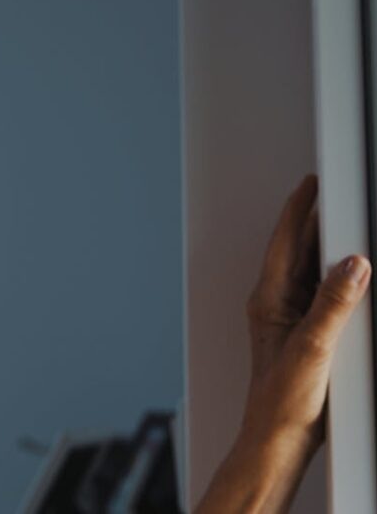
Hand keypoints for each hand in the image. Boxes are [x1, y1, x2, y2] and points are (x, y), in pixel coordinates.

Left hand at [197, 174, 371, 511]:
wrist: (278, 438)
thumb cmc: (280, 401)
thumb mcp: (313, 348)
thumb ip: (333, 305)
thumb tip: (352, 265)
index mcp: (268, 300)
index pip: (284, 242)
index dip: (299, 209)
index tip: (312, 183)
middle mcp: (276, 304)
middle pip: (298, 251)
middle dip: (317, 221)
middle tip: (338, 193)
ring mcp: (291, 318)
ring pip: (311, 271)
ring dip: (329, 249)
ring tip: (348, 224)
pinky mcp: (308, 334)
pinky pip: (323, 294)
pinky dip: (338, 279)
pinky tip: (353, 276)